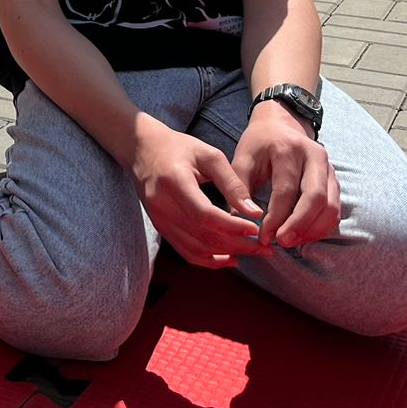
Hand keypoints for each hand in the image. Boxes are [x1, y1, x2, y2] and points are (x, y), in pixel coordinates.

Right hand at [131, 124, 267, 268]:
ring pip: (196, 248)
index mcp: (174, 181)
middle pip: (202, 235)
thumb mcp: (208, 155)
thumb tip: (254, 212)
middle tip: (263, 247)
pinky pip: (186, 251)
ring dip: (226, 254)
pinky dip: (209, 260)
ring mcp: (159, 219)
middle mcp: (162, 204)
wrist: (143, 149)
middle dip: (237, 245)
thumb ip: (232, 183)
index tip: (255, 229)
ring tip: (252, 251)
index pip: (204, 214)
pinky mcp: (161, 227)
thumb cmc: (178, 147)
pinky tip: (229, 258)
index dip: (231, 226)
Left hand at [232, 100, 340, 248]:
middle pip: (315, 198)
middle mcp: (314, 156)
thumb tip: (241, 221)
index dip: (276, 218)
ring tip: (292, 242)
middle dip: (299, 226)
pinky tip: (304, 235)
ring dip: (313, 230)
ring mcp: (329, 167)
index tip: (263, 236)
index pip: (286, 191)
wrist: (280, 123)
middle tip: (281, 242)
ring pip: (331, 206)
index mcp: (287, 149)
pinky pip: (335, 208)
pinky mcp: (334, 179)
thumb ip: (239, 188)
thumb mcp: (242, 158)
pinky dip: (322, 226)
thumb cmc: (258, 144)